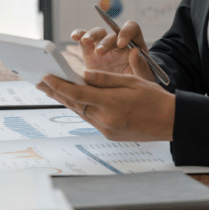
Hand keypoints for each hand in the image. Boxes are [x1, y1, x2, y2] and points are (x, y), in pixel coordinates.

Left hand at [37, 61, 174, 141]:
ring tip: (50, 89)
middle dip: (55, 92)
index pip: (77, 94)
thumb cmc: (153, 98)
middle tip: (39, 82)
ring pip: (79, 112)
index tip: (45, 77)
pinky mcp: (109, 134)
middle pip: (74, 104)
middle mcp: (106, 120)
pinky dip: (79, 107)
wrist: (170, 121)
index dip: (58, 85)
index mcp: (112, 104)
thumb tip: (81, 75)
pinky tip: (71, 99)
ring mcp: (107, 129)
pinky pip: (89, 118)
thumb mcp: (130, 82)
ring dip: (65, 100)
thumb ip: (104, 79)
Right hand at [71, 21, 154, 81]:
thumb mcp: (142, 77)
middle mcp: (117, 42)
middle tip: (100, 52)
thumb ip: (140, 66)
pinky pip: (83, 38)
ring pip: (97, 33)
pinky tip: (75, 37)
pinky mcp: (89, 51)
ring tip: (85, 42)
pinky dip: (79, 34)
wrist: (121, 92)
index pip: (132, 29)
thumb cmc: (135, 82)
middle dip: (105, 42)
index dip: (126, 32)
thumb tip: (135, 52)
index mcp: (133, 44)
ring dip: (91, 35)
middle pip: (111, 34)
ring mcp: (102, 45)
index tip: (121, 44)